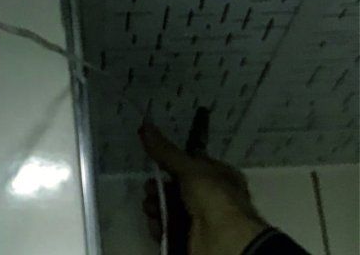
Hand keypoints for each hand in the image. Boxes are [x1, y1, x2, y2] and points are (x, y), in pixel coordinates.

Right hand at [140, 124, 268, 254]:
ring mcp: (201, 221)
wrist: (224, 242)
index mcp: (221, 177)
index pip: (192, 165)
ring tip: (150, 207)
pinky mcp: (190, 240)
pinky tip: (155, 223)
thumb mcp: (189, 168)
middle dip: (158, 187)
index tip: (154, 159)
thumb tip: (144, 125)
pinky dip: (159, 226)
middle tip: (149, 188)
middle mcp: (213, 198)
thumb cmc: (214, 198)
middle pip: (177, 188)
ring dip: (156, 206)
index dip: (172, 162)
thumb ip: (165, 151)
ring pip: (170, 208)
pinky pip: (169, 229)